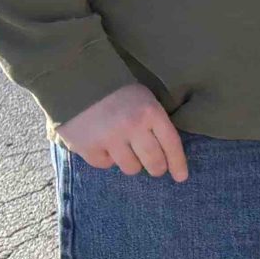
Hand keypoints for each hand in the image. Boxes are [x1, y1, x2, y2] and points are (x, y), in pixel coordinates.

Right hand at [55, 83, 186, 181]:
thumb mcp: (144, 99)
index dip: (178, 163)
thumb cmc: (118, 91)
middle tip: (155, 168)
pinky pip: (105, 165)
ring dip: (131, 162)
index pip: (171, 144)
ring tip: (124, 149)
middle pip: (153, 162)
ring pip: (131, 168)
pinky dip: (106, 158)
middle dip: (157, 168)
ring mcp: (109, 138)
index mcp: (150, 112)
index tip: (181, 177)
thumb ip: (154, 122)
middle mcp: (132, 126)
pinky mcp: (88, 147)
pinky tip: (103, 144)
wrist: (78, 81)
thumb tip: (166, 153)